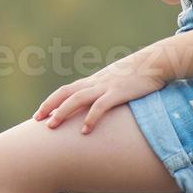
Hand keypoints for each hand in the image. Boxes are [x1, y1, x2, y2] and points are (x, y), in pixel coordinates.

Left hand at [32, 51, 167, 133]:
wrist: (156, 62)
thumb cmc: (138, 74)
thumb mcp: (117, 83)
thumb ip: (106, 92)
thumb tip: (98, 108)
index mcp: (93, 81)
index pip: (65, 91)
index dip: (51, 102)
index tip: (39, 115)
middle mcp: (95, 83)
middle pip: (65, 93)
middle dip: (49, 106)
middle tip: (37, 120)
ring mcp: (106, 87)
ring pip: (77, 99)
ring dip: (63, 112)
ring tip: (52, 126)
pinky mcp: (119, 92)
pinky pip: (100, 106)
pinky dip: (91, 118)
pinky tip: (85, 131)